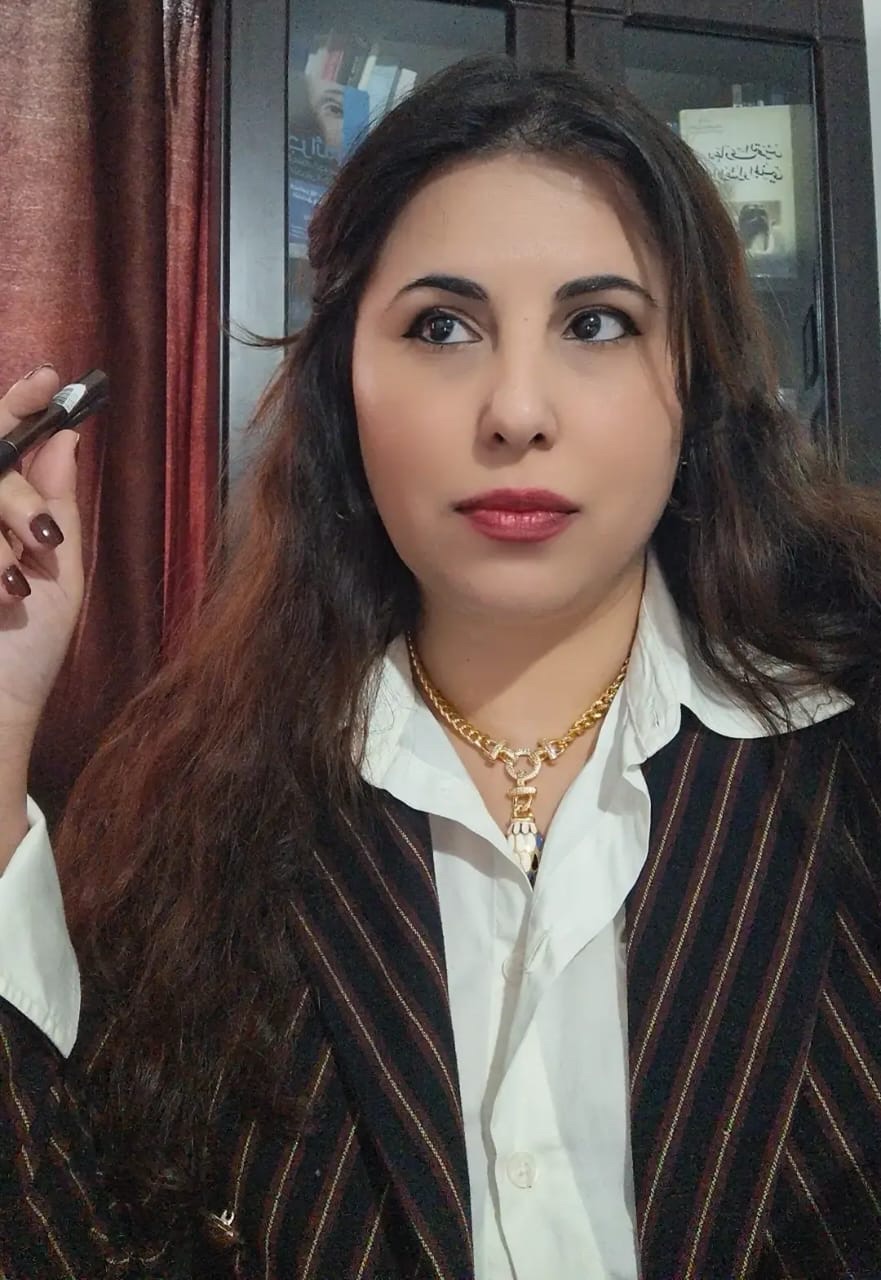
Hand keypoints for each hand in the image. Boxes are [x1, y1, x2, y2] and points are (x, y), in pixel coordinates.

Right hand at [0, 365, 83, 760]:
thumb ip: (57, 506)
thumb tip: (66, 438)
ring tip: (11, 589)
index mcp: (3, 516)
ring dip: (0, 538)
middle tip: (39, 541)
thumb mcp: (59, 575)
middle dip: (16, 500)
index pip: (4, 443)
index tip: (49, 379)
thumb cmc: (26, 654)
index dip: (20, 406)